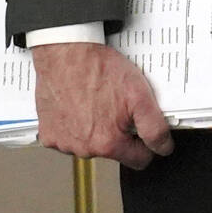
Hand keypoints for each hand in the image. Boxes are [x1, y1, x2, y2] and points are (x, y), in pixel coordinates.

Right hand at [31, 40, 174, 168]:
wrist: (66, 52)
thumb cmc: (99, 69)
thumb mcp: (140, 94)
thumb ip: (155, 128)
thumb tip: (163, 148)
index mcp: (108, 143)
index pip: (138, 160)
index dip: (144, 144)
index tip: (140, 129)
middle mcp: (84, 149)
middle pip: (112, 150)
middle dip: (117, 132)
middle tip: (114, 105)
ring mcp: (63, 143)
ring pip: (88, 144)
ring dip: (93, 129)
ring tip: (94, 102)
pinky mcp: (48, 133)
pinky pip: (67, 137)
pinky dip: (72, 125)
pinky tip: (76, 105)